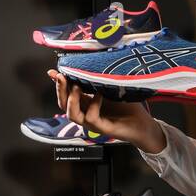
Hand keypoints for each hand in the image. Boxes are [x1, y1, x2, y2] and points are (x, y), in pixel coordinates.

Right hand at [48, 70, 166, 153]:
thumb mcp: (110, 90)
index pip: (66, 95)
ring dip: (71, 100)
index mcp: (86, 104)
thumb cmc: (128, 107)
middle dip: (60, 90)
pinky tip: (98, 95)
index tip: (53, 72)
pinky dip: (93, 105)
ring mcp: (93, 123)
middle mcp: (86, 114)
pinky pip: (91, 118)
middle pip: (64, 105)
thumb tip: (87, 66)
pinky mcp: (102, 128)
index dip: (58, 84)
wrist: (142, 124)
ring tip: (75, 86)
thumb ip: (97, 82)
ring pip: (73, 114)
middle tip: (61, 76)